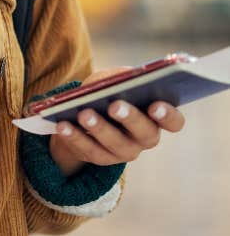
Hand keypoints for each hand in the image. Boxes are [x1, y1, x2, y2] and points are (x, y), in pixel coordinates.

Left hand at [48, 68, 185, 176]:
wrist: (81, 114)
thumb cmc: (106, 92)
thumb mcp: (112, 79)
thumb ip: (121, 76)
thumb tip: (125, 77)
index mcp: (155, 117)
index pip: (173, 122)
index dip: (168, 115)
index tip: (156, 105)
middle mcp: (144, 138)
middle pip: (145, 133)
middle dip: (130, 118)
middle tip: (114, 106)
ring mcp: (123, 152)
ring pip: (115, 145)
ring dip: (99, 128)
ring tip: (84, 114)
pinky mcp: (99, 159)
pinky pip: (88, 151)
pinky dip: (75, 136)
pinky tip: (62, 125)